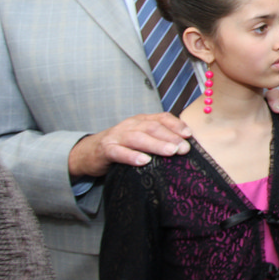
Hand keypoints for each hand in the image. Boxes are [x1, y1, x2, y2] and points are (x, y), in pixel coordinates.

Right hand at [68, 112, 190, 177]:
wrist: (89, 152)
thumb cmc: (123, 146)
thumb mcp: (141, 138)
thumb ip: (159, 138)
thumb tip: (185, 145)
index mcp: (141, 120)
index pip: (161, 118)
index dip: (176, 125)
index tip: (189, 134)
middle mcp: (130, 125)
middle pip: (152, 128)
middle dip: (170, 137)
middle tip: (184, 148)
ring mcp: (117, 136)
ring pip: (138, 138)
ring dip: (156, 145)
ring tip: (171, 152)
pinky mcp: (106, 150)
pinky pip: (119, 152)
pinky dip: (132, 156)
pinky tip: (144, 161)